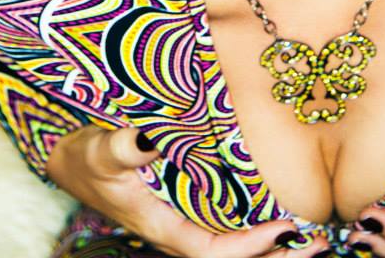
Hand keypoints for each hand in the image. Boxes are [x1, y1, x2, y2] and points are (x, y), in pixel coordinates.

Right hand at [47, 125, 323, 257]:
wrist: (66, 158)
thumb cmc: (84, 156)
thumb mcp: (101, 151)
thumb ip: (124, 148)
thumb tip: (149, 138)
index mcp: (161, 227)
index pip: (213, 252)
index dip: (250, 247)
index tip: (283, 228)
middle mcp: (176, 231)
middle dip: (272, 256)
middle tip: (318, 244)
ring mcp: (180, 222)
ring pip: (230, 247)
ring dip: (268, 248)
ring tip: (309, 238)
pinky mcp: (182, 207)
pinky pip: (223, 229)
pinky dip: (252, 230)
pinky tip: (276, 216)